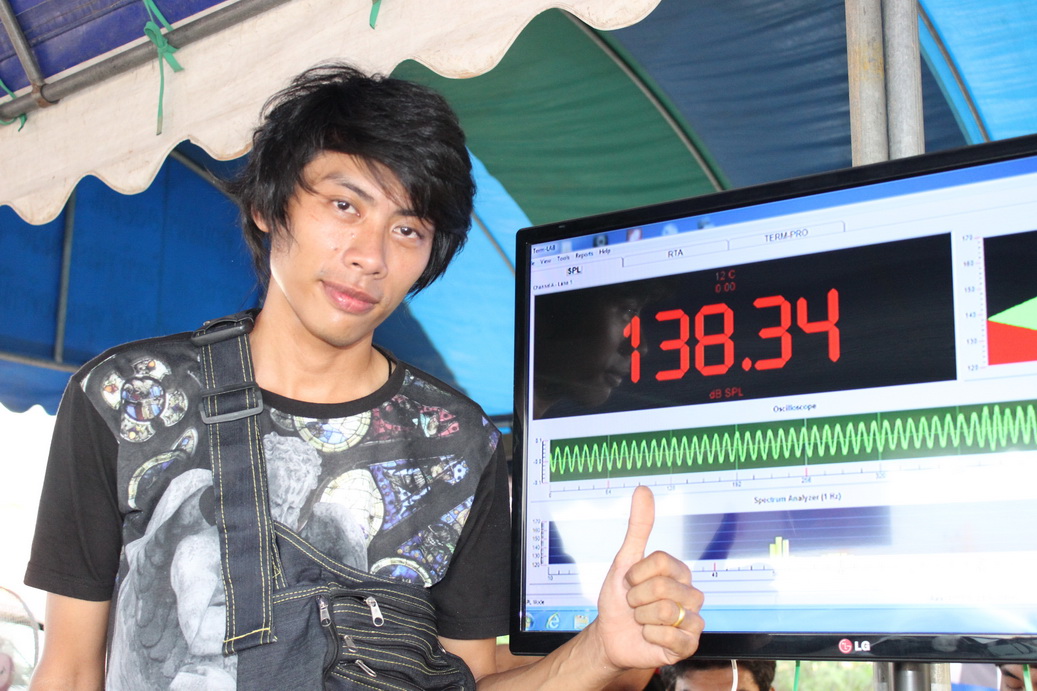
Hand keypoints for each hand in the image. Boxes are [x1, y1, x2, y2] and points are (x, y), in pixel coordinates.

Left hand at [592, 485, 703, 670]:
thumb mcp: (625, 561)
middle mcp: (691, 594)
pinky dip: (651, 637)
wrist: (610, 635)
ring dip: (642, 618)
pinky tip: (650, 637)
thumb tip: (643, 489)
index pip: (660, 562)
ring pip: (666, 611)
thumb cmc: (619, 599)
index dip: (636, 574)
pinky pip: (672, 637)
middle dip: (636, 598)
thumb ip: (639, 527)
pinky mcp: (689, 645)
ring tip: (642, 621)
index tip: (629, 582)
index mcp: (679, 573)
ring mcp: (692, 620)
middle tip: (634, 605)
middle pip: (662, 587)